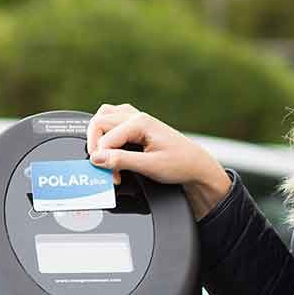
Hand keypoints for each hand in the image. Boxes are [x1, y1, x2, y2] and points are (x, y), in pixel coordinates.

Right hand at [85, 103, 231, 218]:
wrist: (196, 166)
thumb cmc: (180, 164)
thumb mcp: (150, 166)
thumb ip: (122, 161)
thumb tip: (97, 158)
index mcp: (140, 123)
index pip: (105, 137)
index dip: (103, 159)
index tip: (112, 177)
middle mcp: (136, 116)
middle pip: (99, 122)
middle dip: (97, 147)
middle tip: (104, 168)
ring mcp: (136, 118)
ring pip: (104, 116)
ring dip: (98, 136)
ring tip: (103, 156)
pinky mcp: (137, 124)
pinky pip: (112, 119)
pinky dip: (106, 132)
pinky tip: (111, 147)